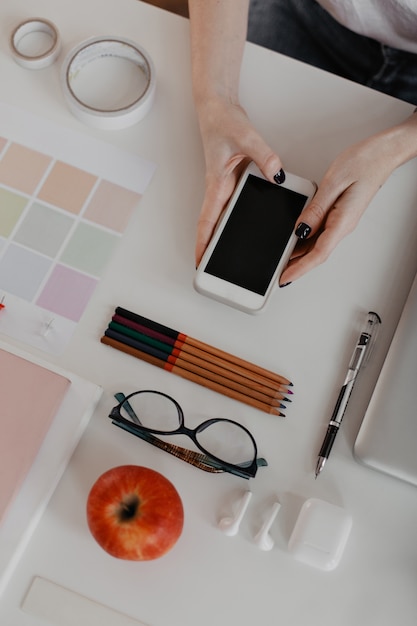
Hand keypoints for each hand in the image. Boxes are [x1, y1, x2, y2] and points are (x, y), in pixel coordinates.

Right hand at [195, 97, 282, 264]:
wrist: (218, 107)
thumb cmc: (222, 121)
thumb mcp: (246, 138)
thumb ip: (264, 156)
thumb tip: (277, 175)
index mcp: (217, 184)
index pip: (207, 221)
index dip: (202, 243)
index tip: (199, 261)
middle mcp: (219, 188)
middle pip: (212, 225)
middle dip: (210, 247)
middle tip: (213, 268)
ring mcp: (224, 185)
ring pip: (221, 217)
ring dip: (221, 236)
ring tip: (228, 255)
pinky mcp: (232, 180)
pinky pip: (232, 205)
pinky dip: (235, 218)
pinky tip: (245, 225)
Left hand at [279, 133, 398, 284]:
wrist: (382, 153)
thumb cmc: (363, 162)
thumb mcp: (332, 184)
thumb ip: (315, 209)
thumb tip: (300, 229)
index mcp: (342, 221)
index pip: (318, 253)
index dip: (300, 268)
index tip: (285, 278)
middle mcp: (343, 225)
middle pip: (316, 253)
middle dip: (297, 266)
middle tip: (277, 274)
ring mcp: (341, 221)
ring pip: (317, 244)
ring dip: (300, 255)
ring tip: (281, 260)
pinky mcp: (339, 214)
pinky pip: (320, 233)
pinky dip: (305, 240)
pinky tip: (294, 240)